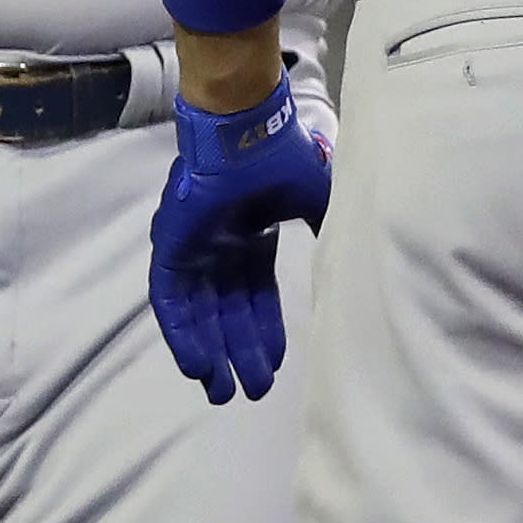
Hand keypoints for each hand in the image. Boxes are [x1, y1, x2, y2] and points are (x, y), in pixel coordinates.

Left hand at [149, 81, 331, 403]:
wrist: (245, 131)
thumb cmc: (280, 161)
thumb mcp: (316, 203)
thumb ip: (329, 234)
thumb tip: (352, 266)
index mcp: (252, 234)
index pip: (256, 295)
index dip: (265, 330)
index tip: (276, 365)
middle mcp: (221, 245)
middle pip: (229, 311)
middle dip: (239, 351)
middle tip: (251, 391)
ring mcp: (194, 247)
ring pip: (200, 312)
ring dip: (210, 352)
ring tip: (222, 391)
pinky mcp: (171, 248)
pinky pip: (172, 301)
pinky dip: (183, 334)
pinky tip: (196, 366)